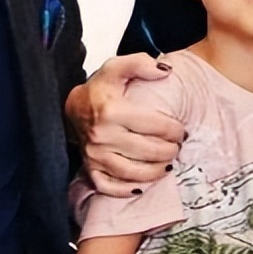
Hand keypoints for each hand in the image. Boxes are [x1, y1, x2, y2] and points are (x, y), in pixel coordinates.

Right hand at [65, 55, 183, 196]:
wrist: (71, 108)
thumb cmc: (99, 90)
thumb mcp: (116, 67)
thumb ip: (140, 63)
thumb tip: (165, 71)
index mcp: (111, 111)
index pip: (153, 125)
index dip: (173, 129)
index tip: (181, 130)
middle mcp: (102, 135)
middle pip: (146, 151)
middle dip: (169, 151)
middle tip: (177, 147)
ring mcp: (94, 155)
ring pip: (131, 172)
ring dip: (155, 172)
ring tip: (168, 164)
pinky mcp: (90, 169)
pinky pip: (109, 187)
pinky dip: (127, 190)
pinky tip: (142, 186)